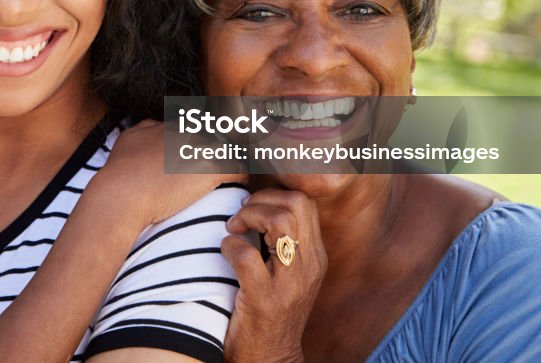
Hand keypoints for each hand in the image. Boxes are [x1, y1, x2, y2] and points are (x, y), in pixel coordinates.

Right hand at [96, 119, 247, 225]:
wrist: (122, 193)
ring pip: (229, 150)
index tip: (199, 157)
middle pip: (216, 137)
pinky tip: (237, 184)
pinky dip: (240, 177)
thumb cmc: (120, 171)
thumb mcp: (129, 138)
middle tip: (213, 170)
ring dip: (229, 162)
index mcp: (171, 125)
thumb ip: (145, 128)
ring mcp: (202, 147)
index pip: (197, 127)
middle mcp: (189, 131)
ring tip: (229, 177)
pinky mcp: (212, 167)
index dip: (200, 144)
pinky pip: (239, 168)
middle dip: (215, 152)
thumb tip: (154, 126)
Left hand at [222, 189, 325, 362]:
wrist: (272, 356)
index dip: (274, 193)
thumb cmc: (272, 309)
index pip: (305, 202)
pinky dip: (230, 246)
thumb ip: (283, 241)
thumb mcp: (289, 273)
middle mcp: (309, 266)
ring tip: (234, 228)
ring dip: (248, 216)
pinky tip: (225, 253)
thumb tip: (257, 201)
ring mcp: (289, 283)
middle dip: (262, 199)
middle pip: (296, 204)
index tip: (252, 205)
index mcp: (315, 256)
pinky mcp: (265, 299)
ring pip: (280, 222)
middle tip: (242, 214)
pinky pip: (246, 255)